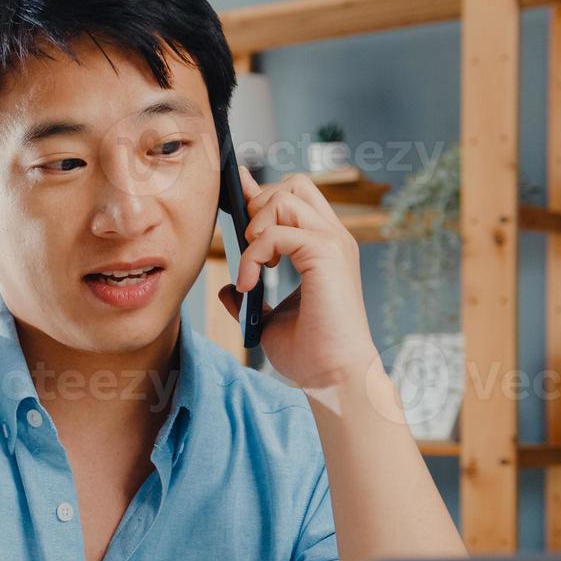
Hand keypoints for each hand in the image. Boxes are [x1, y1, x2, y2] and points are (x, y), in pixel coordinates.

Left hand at [217, 165, 381, 390]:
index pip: (294, 198)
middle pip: (293, 184)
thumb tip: (228, 288)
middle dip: (259, 206)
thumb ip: (251, 296)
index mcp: (323, 247)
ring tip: (252, 268)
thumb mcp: (269, 319)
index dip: (260, 192)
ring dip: (255, 230)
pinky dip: (253, 257)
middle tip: (248, 249)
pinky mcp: (326, 254)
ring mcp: (332, 243)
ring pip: (284, 199)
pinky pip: (276, 234)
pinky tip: (248, 285)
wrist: (332, 377)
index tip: (234, 193)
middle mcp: (332, 238)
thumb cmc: (310, 353)